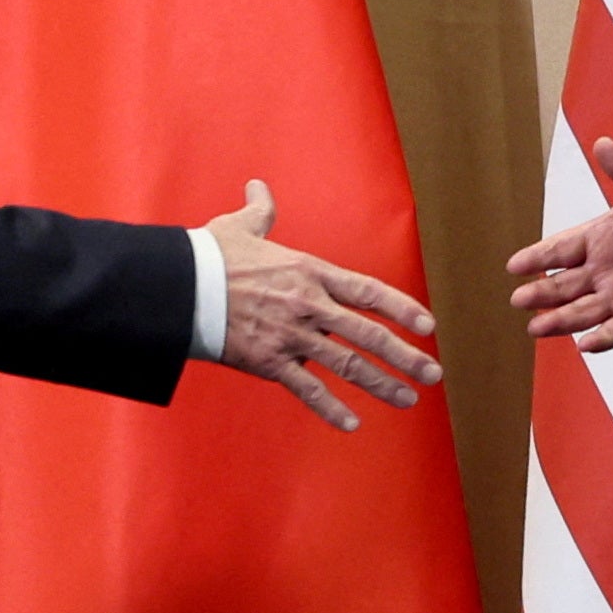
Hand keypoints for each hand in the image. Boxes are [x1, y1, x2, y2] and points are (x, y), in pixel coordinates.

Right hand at [202, 180, 442, 432]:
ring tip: (408, 400)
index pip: (368, 291)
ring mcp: (291, 336)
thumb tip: (257, 186)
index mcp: (309, 272)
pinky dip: (330, 409)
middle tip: (433, 372)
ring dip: (381, 384)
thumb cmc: (209, 255)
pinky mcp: (269, 362)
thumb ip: (260, 211)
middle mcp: (309, 305)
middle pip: (368, 334)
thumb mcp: (240, 226)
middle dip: (405, 355)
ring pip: (347, 366)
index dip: (402, 308)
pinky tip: (352, 425)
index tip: (428, 325)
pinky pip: (307, 390)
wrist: (178, 287)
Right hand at [506, 138, 612, 352]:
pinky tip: (586, 345)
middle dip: (542, 293)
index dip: (538, 257)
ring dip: (560, 321)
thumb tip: (602, 143)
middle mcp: (603, 271)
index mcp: (599, 239)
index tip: (514, 265)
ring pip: (583, 312)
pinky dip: (603, 339)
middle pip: (564, 285)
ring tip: (536, 328)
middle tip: (518, 300)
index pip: (561, 249)